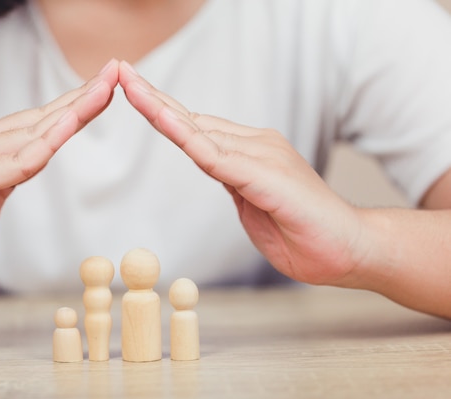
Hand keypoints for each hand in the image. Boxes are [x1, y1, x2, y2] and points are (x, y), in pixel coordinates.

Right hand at [0, 60, 118, 288]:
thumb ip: (9, 178)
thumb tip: (34, 162)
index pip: (40, 124)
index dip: (75, 107)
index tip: (106, 90)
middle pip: (41, 118)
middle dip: (83, 97)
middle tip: (116, 72)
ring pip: (32, 132)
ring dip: (72, 111)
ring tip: (104, 90)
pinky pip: (11, 162)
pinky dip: (41, 145)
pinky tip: (66, 127)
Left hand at [119, 61, 365, 285]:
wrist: (351, 252)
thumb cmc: (303, 235)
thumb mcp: (253, 207)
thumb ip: (233, 183)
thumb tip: (214, 167)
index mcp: (249, 154)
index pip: (197, 128)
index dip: (163, 110)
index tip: (134, 91)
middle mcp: (255, 145)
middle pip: (193, 119)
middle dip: (153, 97)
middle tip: (120, 72)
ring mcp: (262, 155)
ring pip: (199, 130)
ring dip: (160, 108)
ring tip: (129, 85)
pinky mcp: (267, 174)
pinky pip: (216, 155)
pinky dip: (186, 136)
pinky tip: (162, 119)